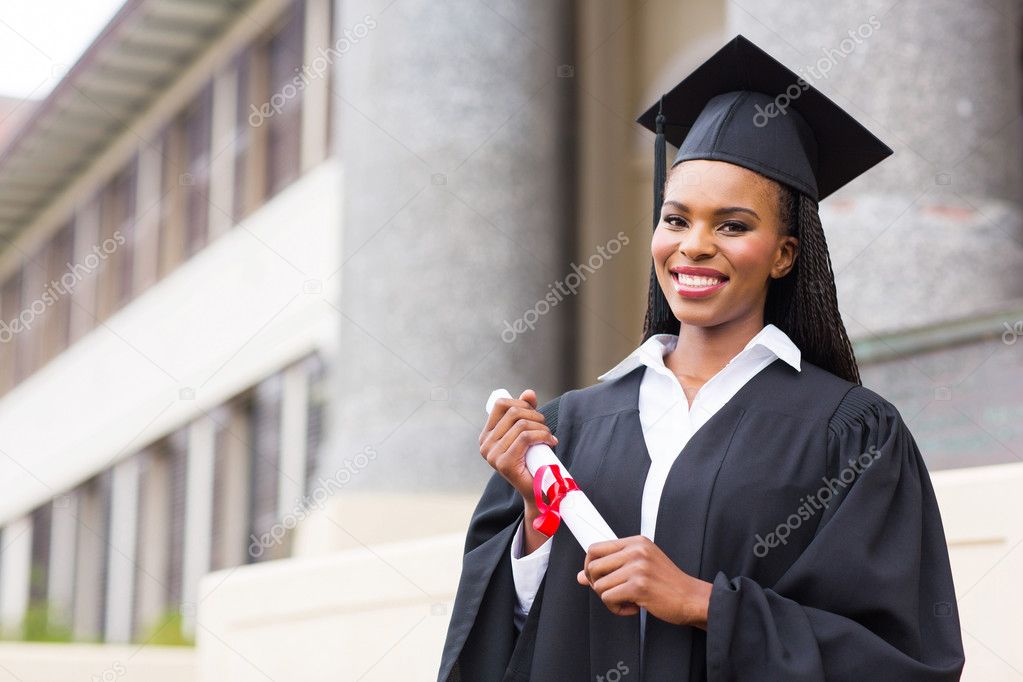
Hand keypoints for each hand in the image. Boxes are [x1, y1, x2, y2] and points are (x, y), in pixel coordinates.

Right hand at [479, 389, 557, 553]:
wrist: (538, 491)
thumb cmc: (533, 460)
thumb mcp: (528, 432)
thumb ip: (526, 411)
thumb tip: (529, 392)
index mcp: (487, 435)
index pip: (501, 404)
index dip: (521, 403)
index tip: (534, 413)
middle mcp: (485, 444)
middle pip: (513, 412)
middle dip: (535, 415)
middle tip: (545, 427)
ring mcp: (492, 455)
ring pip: (521, 424)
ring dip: (541, 427)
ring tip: (548, 436)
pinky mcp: (504, 463)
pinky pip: (525, 437)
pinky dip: (542, 436)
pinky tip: (550, 442)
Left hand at [576, 535, 712, 629]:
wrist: (692, 598)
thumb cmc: (667, 584)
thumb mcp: (640, 567)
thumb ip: (612, 568)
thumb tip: (582, 576)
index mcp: (636, 542)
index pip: (595, 548)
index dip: (589, 566)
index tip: (596, 578)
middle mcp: (636, 551)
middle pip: (592, 566)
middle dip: (596, 584)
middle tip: (612, 592)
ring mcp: (637, 567)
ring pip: (599, 585)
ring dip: (609, 599)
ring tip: (626, 600)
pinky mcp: (639, 586)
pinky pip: (608, 598)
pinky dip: (616, 608)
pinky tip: (632, 607)